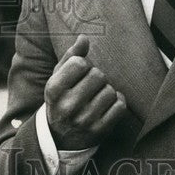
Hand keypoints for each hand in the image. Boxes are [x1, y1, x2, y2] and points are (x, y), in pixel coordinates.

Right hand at [44, 35, 127, 150]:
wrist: (61, 137)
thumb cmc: (62, 98)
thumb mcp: (58, 77)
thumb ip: (71, 55)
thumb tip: (84, 38)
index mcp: (54, 89)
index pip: (80, 63)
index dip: (83, 64)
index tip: (79, 73)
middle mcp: (67, 106)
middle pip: (98, 75)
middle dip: (96, 76)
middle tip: (90, 85)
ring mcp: (84, 120)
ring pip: (110, 91)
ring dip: (107, 90)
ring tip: (97, 96)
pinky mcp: (100, 131)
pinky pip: (120, 106)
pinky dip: (117, 101)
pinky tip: (108, 104)